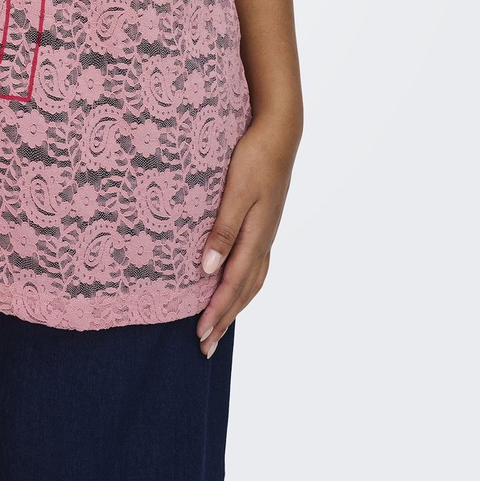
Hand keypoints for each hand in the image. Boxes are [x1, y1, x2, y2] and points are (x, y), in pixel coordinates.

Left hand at [194, 111, 300, 357]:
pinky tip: (237, 285)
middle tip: (206, 347)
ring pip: (252, 281)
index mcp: (255, 237)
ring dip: (235, 306)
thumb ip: (222, 231)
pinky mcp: (265, 223)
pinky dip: (245, 285)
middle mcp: (263, 240)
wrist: (280, 133)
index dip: (215, 312)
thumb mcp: (235, 192)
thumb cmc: (253, 158)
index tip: (199, 336)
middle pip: (243, 291)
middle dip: (224, 320)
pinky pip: (256, 266)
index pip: (232, 285)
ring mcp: (266, 232)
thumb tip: (208, 271)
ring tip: (220, 326)